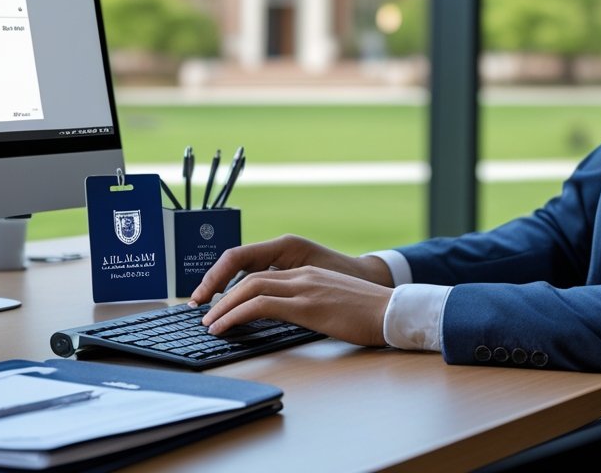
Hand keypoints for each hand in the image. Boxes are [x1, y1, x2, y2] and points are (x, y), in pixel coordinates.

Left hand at [189, 234, 392, 306]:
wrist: (395, 312)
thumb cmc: (370, 314)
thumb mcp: (333, 303)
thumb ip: (310, 303)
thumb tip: (289, 318)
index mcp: (307, 272)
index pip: (260, 273)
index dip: (234, 285)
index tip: (219, 302)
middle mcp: (301, 274)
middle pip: (248, 277)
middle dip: (221, 295)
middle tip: (205, 314)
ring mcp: (303, 287)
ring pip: (249, 289)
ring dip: (223, 307)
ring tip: (209, 324)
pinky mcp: (307, 305)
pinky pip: (260, 305)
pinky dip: (237, 315)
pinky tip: (225, 327)